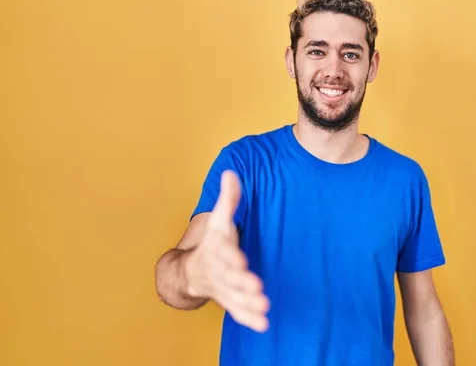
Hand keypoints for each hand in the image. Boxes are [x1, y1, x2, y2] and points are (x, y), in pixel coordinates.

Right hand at [184, 170, 269, 331]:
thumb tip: (231, 172)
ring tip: (264, 306)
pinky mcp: (229, 301)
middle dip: (242, 283)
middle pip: (229, 278)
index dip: (232, 257)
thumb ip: (228, 199)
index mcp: (216, 250)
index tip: (241, 261)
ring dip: (248, 304)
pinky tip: (263, 324)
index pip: (223, 253)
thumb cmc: (212, 243)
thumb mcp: (218, 221)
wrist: (190, 272)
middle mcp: (218, 271)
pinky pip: (237, 312)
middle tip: (257, 288)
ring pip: (234, 297)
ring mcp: (223, 288)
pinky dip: (248, 319)